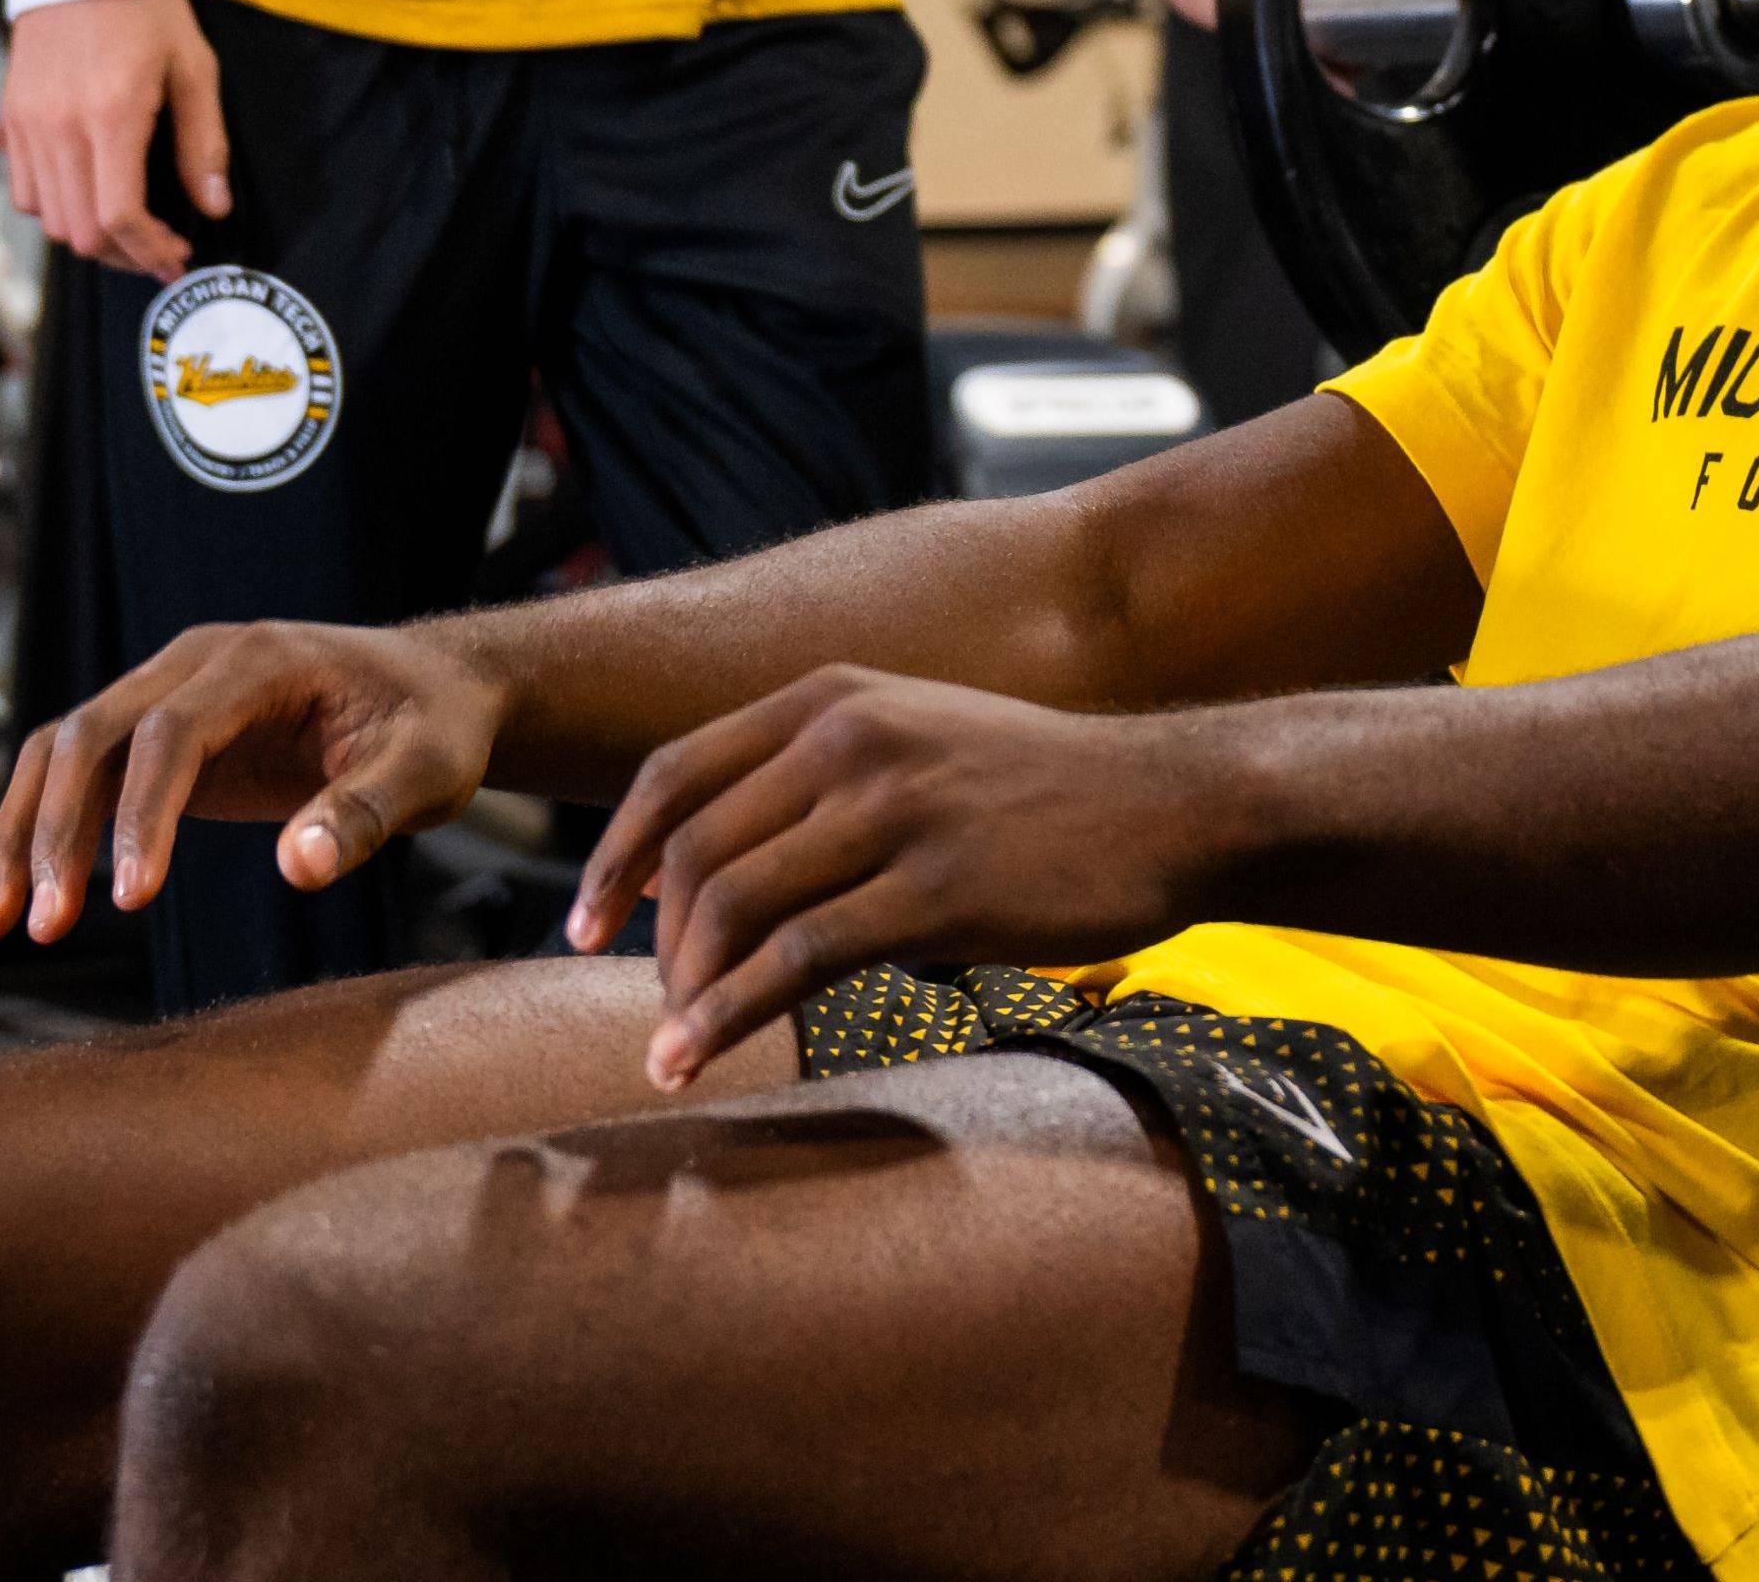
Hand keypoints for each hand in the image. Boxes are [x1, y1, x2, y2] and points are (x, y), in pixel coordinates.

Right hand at [0, 0, 230, 275]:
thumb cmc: (148, 10)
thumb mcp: (195, 69)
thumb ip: (203, 144)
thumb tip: (213, 206)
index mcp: (112, 115)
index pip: (118, 217)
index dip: (150, 251)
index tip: (176, 256)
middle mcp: (60, 127)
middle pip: (81, 231)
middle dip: (125, 255)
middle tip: (158, 251)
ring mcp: (27, 124)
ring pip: (49, 219)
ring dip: (90, 236)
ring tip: (128, 229)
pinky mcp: (10, 116)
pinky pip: (24, 190)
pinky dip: (56, 208)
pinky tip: (90, 195)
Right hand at [0, 614, 506, 943]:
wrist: (433, 688)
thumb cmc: (436, 725)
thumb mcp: (431, 771)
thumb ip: (368, 813)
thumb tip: (298, 868)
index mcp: (260, 660)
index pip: (172, 732)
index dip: (142, 813)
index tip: (129, 898)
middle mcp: (196, 663)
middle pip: (89, 735)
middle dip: (56, 832)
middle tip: (41, 929)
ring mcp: (167, 693)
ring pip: (61, 754)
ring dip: (22, 837)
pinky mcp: (156, 735)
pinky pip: (78, 778)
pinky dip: (41, 836)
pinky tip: (14, 907)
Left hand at [566, 666, 1237, 1087]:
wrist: (1173, 803)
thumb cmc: (1047, 788)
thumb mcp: (921, 736)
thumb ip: (825, 774)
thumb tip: (729, 865)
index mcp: (834, 699)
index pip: (674, 772)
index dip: (614, 856)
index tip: (584, 925)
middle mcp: (850, 740)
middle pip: (696, 850)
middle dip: (657, 942)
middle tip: (658, 1006)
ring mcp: (892, 812)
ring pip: (734, 907)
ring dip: (684, 993)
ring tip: (669, 1050)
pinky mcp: (934, 890)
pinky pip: (797, 961)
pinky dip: (726, 1019)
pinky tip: (696, 1060)